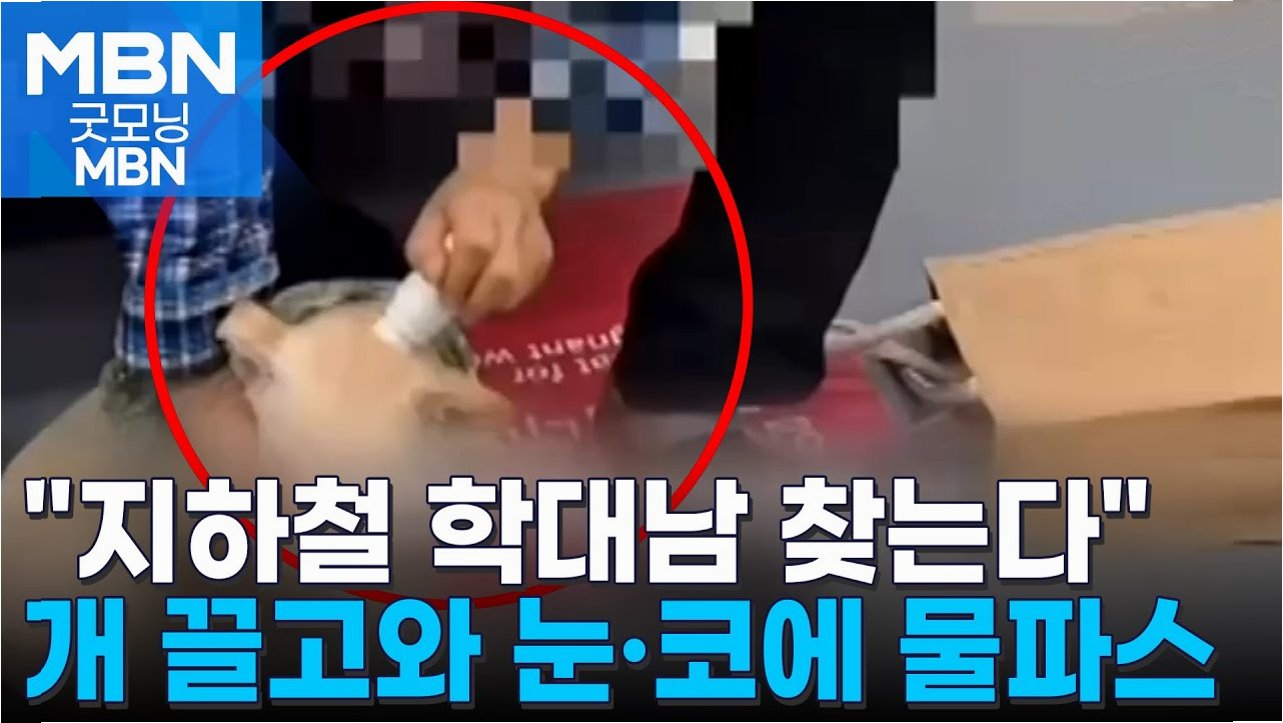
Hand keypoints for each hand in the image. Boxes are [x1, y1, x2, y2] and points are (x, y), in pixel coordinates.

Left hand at [405, 169, 554, 321]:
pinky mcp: (545, 257)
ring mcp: (534, 242)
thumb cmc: (463, 201)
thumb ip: (425, 249)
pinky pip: (528, 289)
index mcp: (478, 209)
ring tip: (477, 306)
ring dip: (494, 305)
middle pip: (502, 274)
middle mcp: (512, 224)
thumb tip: (436, 282)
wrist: (510, 180)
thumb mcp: (431, 215)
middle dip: (477, 301)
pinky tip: (494, 298)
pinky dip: (509, 301)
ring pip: (518, 287)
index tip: (445, 300)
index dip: (458, 282)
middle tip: (461, 312)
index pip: (474, 251)